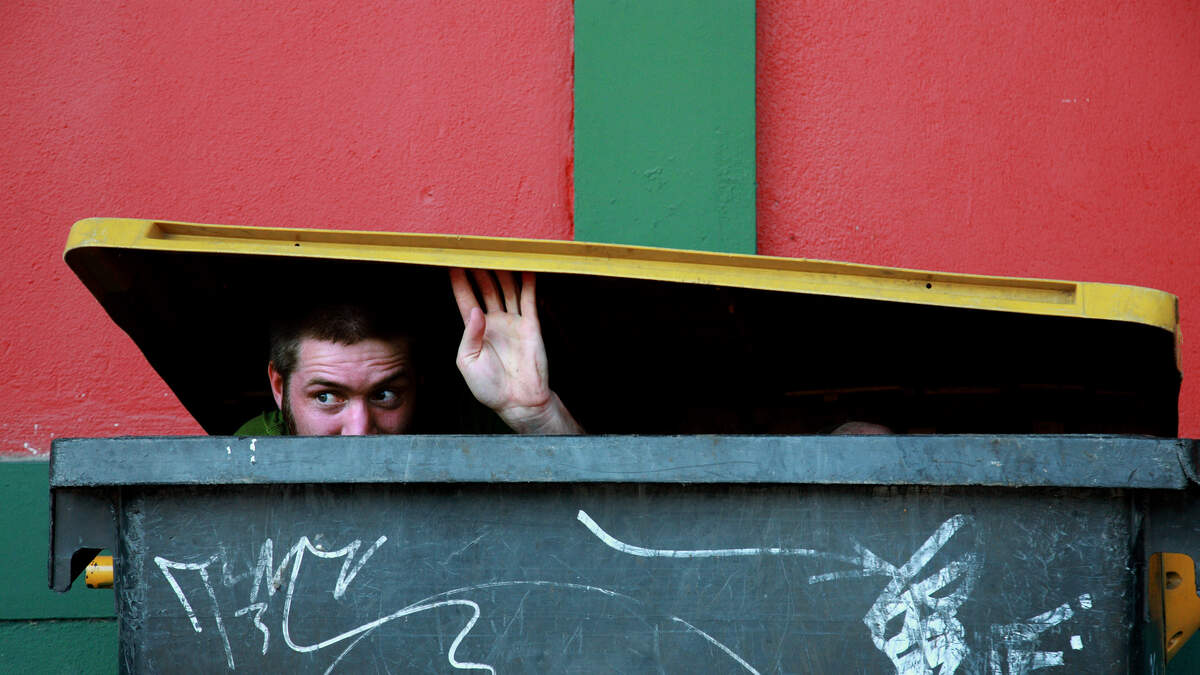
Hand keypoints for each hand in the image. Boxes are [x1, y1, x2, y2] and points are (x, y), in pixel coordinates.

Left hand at [449, 268, 581, 433]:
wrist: (519, 401)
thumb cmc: (489, 387)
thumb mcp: (468, 362)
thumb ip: (470, 335)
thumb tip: (476, 310)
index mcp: (475, 331)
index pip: (465, 299)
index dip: (460, 281)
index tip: (453, 263)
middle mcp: (494, 322)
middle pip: (486, 289)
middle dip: (480, 270)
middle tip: (476, 250)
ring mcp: (513, 322)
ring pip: (506, 289)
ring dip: (501, 272)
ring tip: (496, 253)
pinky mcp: (531, 325)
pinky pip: (528, 299)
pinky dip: (528, 283)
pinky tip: (525, 268)